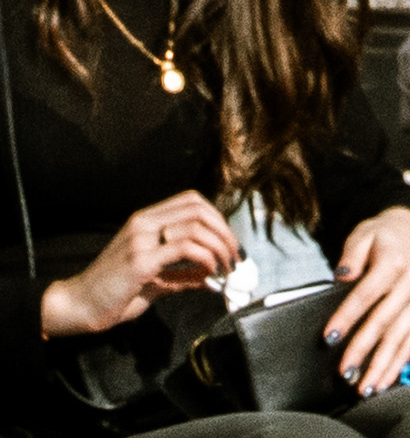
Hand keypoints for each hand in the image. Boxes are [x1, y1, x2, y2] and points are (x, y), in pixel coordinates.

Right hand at [41, 192, 237, 337]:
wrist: (76, 306)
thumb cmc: (112, 294)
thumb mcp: (154, 280)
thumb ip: (182, 275)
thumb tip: (210, 277)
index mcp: (145, 220)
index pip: (192, 202)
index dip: (217, 218)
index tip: (228, 241)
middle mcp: (143, 223)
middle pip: (199, 210)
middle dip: (225, 231)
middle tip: (234, 255)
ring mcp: (141, 239)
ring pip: (196, 225)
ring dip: (220, 246)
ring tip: (226, 267)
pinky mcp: (141, 260)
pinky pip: (186, 248)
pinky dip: (206, 257)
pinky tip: (210, 271)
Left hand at [326, 207, 409, 394]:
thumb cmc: (381, 238)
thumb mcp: (363, 235)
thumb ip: (351, 254)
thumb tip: (342, 275)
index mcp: (394, 262)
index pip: (367, 294)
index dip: (347, 316)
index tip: (329, 338)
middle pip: (384, 321)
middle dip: (363, 349)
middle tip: (343, 372)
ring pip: (400, 336)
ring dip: (382, 364)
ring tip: (365, 387)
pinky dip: (398, 362)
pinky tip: (384, 380)